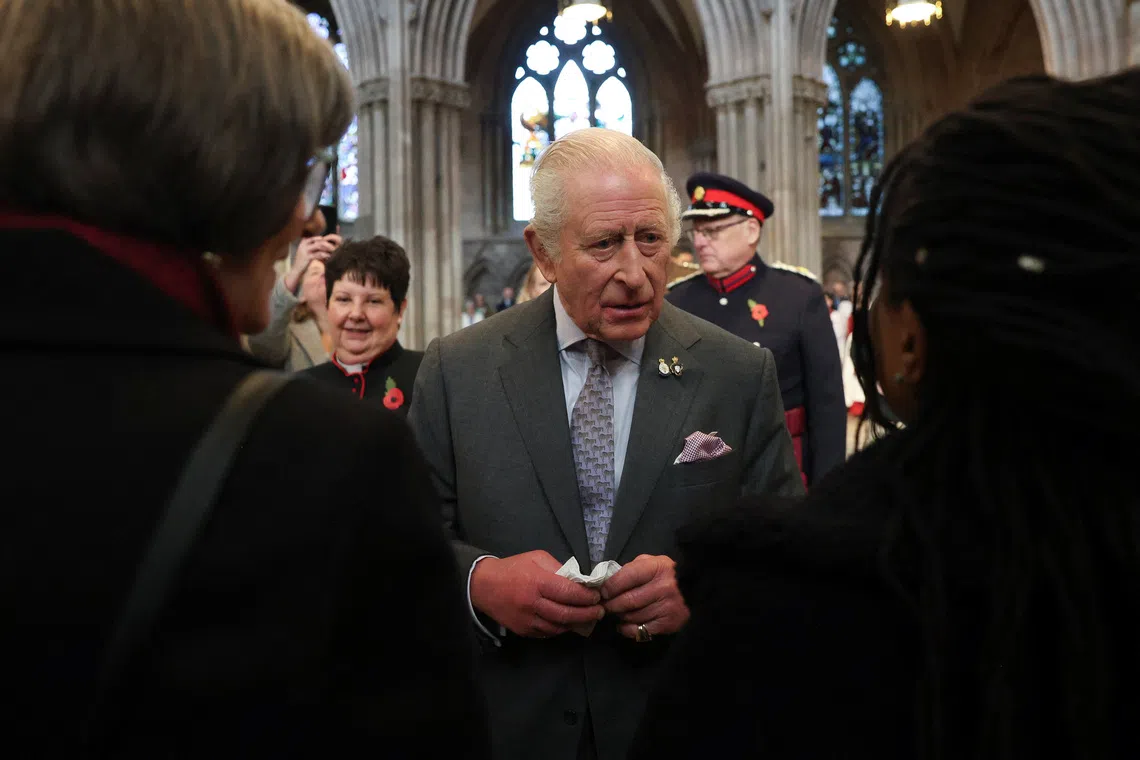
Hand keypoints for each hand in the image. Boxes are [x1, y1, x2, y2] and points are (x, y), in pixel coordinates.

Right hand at [283, 234, 341, 292]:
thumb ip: (312, 246)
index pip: (315, 237)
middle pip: (317, 240)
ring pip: (318, 246)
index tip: (330, 241)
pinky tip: (329, 256)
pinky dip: (324, 255)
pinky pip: (318, 254)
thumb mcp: (306, 252)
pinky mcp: (307, 257)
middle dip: (326, 243)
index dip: (322, 239)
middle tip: (334, 246)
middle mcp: (303, 244)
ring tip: (333, 250)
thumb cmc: (303, 261)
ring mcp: (305, 250)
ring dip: (327, 248)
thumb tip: (323, 243)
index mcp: (303, 242)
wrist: (296, 270)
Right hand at [470, 550, 605, 637]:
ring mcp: (527, 619)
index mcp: (537, 582)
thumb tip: (579, 580)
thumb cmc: (513, 568)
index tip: (597, 596)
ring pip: (559, 626)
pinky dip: (560, 628)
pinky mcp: (523, 630)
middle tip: (600, 611)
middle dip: (588, 614)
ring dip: (576, 623)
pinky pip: (547, 632)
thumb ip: (558, 568)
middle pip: (566, 613)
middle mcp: (533, 603)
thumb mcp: (537, 558)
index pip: (569, 593)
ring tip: (588, 618)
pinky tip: (568, 622)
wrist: (483, 585)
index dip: (587, 597)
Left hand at [601, 554, 689, 640]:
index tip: (602, 592)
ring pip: (632, 616)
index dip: (610, 587)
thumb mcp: (648, 563)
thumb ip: (629, 570)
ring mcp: (668, 606)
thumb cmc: (662, 575)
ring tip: (618, 612)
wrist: (690, 592)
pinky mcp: (669, 623)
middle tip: (605, 605)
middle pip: (627, 600)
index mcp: (658, 567)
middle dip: (611, 604)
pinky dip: (628, 629)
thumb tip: (606, 583)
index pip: (626, 577)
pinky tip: (625, 624)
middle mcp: (664, 587)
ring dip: (620, 616)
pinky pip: (639, 630)